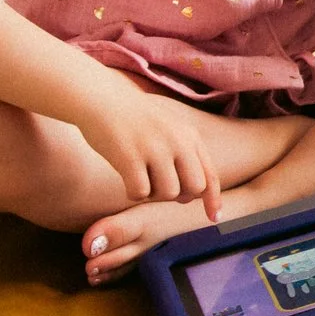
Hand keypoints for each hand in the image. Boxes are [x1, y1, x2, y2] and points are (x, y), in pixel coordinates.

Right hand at [77, 83, 221, 218]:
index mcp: (190, 136)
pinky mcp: (130, 157)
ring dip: (153, 194)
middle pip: (194, 188)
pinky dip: (133, 193)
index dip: (213, 199)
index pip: (210, 175)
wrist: (101, 98)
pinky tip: (125, 178)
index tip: (214, 217)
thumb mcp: (169, 128)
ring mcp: (155, 149)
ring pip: (167, 194)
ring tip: (141, 178)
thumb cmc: (134, 119)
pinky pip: (140, 193)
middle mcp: (178, 142)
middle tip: (160, 188)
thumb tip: (193, 195)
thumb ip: (185, 155)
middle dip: (179, 196)